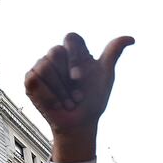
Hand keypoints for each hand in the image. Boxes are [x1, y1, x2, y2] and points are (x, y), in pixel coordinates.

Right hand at [25, 32, 133, 161]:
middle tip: (77, 95)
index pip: (71, 38)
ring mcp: (41, 67)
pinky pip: (34, 80)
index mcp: (75, 53)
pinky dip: (48, 96)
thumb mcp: (105, 76)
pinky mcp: (31, 80)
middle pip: (55, 51)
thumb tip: (131, 38)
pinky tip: (55, 104)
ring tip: (67, 102)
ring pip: (44, 67)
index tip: (80, 78)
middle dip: (66, 79)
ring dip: (60, 91)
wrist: (80, 125)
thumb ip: (113, 54)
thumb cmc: (93, 101)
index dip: (74, 56)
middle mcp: (57, 57)